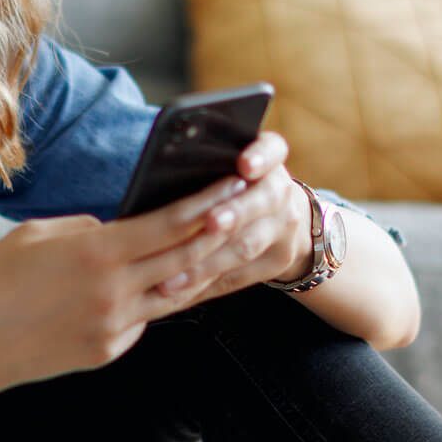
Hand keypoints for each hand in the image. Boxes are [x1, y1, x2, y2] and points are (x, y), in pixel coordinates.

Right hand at [0, 168, 267, 408]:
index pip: (171, 224)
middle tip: (248, 209)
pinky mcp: (107, 351)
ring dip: (202, 268)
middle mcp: (115, 293)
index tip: (234, 184)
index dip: (208, 203)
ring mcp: (115, 328)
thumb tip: (120, 230)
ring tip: (226, 245)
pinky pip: (143, 318)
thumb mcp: (35, 236)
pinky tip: (166, 281)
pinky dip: (155, 297)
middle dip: (221, 232)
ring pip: (175, 292)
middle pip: (187, 257)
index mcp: (96, 254)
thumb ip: (87, 229)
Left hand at [149, 130, 312, 311]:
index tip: (245, 165)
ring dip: (208, 262)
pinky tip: (175, 293)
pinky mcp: (276, 262)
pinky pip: (237, 277)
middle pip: (261, 201)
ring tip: (173, 276)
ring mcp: (283, 229)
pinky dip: (204, 285)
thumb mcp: (235, 162)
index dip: (260, 157)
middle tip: (210, 222)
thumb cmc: (237, 183)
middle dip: (234, 213)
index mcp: (271, 158)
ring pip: (246, 247)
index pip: (273, 149)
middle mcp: (282, 192)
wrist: (284, 218)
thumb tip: (158, 164)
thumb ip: (211, 161)